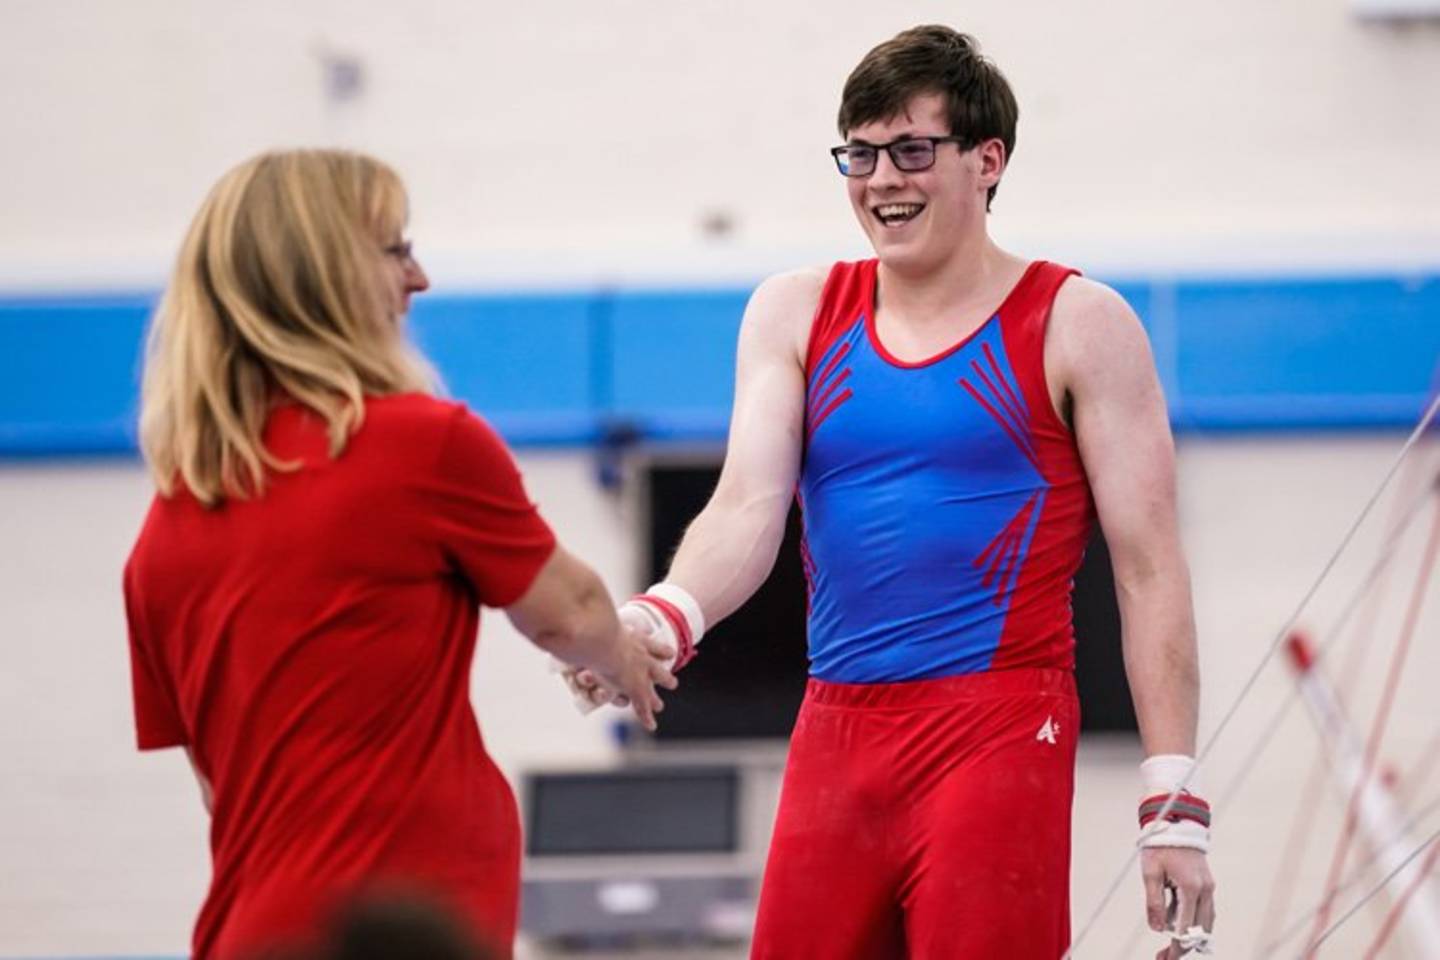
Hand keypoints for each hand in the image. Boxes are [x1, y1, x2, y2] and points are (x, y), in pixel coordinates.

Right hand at [591, 614, 678, 730]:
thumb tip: (583, 610)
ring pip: (651, 688)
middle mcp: (641, 656)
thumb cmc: (595, 628)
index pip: (651, 645)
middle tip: (672, 682)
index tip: (670, 653)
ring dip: (655, 698)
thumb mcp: (599, 623)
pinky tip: (651, 725)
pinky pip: (642, 705)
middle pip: (657, 668)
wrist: (602, 639)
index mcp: (634, 639)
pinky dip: (646, 716)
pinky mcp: (635, 688)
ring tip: (660, 705)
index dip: (660, 650)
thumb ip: (593, 621)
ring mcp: (640, 672)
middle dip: (664, 676)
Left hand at [1141, 847, 1215, 956]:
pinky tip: (1177, 927)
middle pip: (1200, 929)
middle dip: (1184, 946)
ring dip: (1190, 936)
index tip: (1167, 958)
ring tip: (1169, 947)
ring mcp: (1209, 888)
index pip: (1187, 927)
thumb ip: (1154, 902)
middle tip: (1164, 957)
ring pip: (1205, 922)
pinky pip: (1204, 910)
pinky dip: (1193, 922)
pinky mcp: (1207, 885)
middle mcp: (1205, 890)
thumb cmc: (1160, 846)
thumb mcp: (1150, 873)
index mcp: (1191, 887)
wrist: (1176, 823)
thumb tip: (1158, 929)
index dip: (1177, 946)